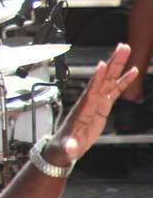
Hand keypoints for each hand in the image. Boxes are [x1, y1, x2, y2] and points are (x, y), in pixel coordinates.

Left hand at [44, 43, 136, 165]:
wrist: (66, 146)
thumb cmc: (66, 145)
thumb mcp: (68, 147)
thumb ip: (70, 147)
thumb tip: (71, 149)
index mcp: (83, 108)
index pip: (91, 89)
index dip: (97, 78)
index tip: (102, 64)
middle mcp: (90, 100)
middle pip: (103, 78)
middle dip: (112, 62)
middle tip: (122, 47)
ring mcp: (97, 101)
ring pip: (110, 79)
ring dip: (118, 65)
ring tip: (126, 50)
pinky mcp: (103, 105)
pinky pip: (115, 90)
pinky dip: (124, 80)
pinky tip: (132, 71)